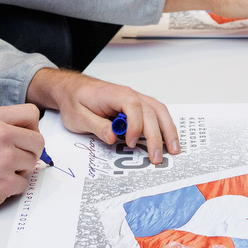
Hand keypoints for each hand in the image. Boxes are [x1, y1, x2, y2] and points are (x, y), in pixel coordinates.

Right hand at [0, 103, 42, 234]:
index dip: (31, 127)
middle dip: (29, 152)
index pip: (32, 113)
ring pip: (33, 163)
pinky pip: (24, 184)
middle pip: (38, 140)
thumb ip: (3, 126)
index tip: (24, 137)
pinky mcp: (5, 183)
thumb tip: (29, 132)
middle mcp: (1, 135)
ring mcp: (4, 160)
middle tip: (13, 160)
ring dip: (20, 171)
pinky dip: (12, 188)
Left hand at [26, 68, 179, 163]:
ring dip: (168, 130)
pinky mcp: (137, 107)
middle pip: (150, 111)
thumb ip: (97, 126)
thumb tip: (113, 136)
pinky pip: (155, 114)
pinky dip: (164, 126)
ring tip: (174, 150)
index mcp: (114, 94)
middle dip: (156, 136)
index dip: (135, 125)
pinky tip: (168, 140)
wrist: (73, 90)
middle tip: (156, 158)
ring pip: (158, 111)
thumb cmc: (76, 101)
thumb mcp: (78, 116)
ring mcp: (135, 99)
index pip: (133, 106)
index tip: (131, 142)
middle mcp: (128, 94)